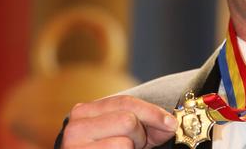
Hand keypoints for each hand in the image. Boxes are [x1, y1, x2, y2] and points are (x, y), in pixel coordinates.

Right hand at [61, 95, 177, 147]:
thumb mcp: (127, 135)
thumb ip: (148, 125)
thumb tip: (170, 125)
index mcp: (85, 112)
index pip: (125, 102)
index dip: (153, 112)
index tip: (171, 123)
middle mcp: (75, 125)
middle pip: (127, 119)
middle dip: (140, 134)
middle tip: (135, 145)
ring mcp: (73, 144)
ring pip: (124, 140)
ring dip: (133, 148)